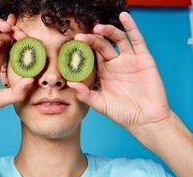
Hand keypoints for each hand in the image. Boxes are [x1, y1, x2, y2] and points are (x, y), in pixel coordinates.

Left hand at [67, 12, 170, 133]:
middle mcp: (115, 64)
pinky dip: (132, 28)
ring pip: (118, 39)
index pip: (92, 55)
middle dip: (92, 39)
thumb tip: (70, 83)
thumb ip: (85, 94)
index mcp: (104, 72)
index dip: (84, 48)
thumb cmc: (122, 113)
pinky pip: (138, 40)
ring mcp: (130, 60)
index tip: (74, 43)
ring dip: (108, 31)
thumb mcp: (100, 104)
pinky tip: (125, 18)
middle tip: (82, 36)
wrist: (145, 119)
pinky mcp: (144, 59)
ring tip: (98, 28)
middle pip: (103, 45)